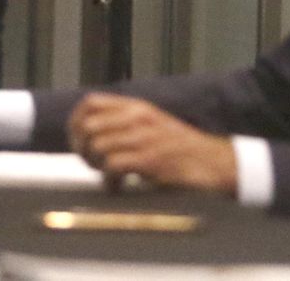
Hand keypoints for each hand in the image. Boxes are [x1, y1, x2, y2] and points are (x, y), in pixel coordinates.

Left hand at [68, 93, 237, 195]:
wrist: (214, 163)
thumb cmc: (181, 148)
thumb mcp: (152, 123)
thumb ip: (125, 122)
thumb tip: (90, 132)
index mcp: (136, 107)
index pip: (90, 103)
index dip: (75, 121)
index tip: (77, 139)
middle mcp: (137, 118)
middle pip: (88, 126)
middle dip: (82, 147)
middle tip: (92, 162)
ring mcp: (144, 138)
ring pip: (97, 146)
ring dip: (96, 165)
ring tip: (108, 175)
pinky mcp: (150, 160)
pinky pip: (113, 166)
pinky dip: (109, 180)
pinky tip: (118, 186)